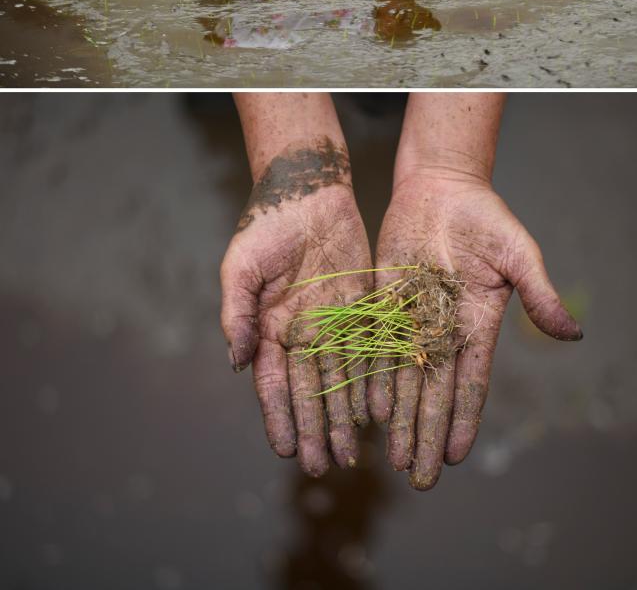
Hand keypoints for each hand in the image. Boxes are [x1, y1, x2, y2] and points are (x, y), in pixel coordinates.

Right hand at [220, 172, 372, 476]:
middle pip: (310, 389)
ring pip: (341, 377)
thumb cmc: (266, 225)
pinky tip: (379, 409)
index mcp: (270, 326)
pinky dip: (373, 379)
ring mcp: (334, 320)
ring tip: (354, 454)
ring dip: (345, 415)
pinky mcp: (363, 304)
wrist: (307, 190)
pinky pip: (370, 347)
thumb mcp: (241, 267)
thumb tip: (237, 363)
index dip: (281, 417)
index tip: (288, 450)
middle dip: (317, 429)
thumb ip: (238, 314)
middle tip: (326, 467)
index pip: (275, 382)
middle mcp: (303, 331)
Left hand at [367, 172, 581, 489]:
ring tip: (392, 459)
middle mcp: (443, 329)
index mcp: (478, 324)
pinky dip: (373, 376)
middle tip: (417, 479)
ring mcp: (412, 316)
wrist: (443, 187)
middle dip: (425, 434)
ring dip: (399, 418)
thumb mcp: (519, 253)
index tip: (453, 457)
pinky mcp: (385, 299)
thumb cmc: (487, 218)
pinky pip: (376, 345)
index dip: (460, 419)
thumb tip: (574, 334)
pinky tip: (368, 408)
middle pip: (433, 391)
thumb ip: (540, 294)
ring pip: (403, 377)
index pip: (470, 382)